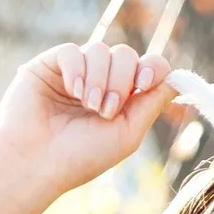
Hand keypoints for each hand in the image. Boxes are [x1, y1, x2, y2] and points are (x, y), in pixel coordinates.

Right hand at [0, 42, 174, 196]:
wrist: (37, 163)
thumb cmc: (81, 157)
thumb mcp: (127, 134)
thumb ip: (151, 105)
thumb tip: (176, 80)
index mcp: (122, 99)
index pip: (146, 67)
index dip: (152, 67)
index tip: (144, 82)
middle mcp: (99, 83)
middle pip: (126, 55)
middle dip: (121, 80)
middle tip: (105, 110)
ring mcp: (75, 73)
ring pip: (100, 50)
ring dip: (99, 79)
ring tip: (88, 105)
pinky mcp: (49, 66)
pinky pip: (72, 51)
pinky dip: (77, 70)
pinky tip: (72, 92)